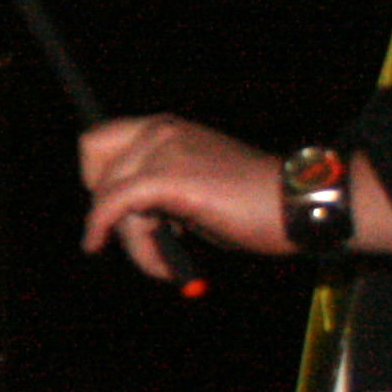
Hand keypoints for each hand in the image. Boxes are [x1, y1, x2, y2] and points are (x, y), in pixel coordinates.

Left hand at [77, 115, 278, 279]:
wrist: (296, 205)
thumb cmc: (253, 205)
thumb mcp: (194, 188)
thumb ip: (158, 190)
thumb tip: (124, 217)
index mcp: (166, 128)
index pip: (97, 141)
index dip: (95, 179)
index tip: (113, 211)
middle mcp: (160, 130)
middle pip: (97, 171)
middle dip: (111, 214)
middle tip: (148, 242)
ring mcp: (163, 149)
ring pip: (111, 197)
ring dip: (134, 241)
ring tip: (165, 263)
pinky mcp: (168, 177)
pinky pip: (116, 204)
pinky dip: (108, 231)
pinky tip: (133, 258)